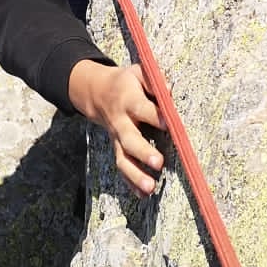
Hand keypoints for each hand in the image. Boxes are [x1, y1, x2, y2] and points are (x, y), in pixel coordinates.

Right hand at [69, 60, 164, 195]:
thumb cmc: (125, 82)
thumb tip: (171, 90)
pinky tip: (142, 194)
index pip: (142, 108)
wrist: (96, 92)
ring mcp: (117, 137)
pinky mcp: (117, 148)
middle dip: (143, 152)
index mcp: (128, 99)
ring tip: (150, 188)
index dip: (155, 116)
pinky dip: (130, 182)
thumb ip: (154, 80)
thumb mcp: (138, 72)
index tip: (169, 124)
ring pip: (123, 158)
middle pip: (130, 139)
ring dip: (136, 175)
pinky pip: (121, 166)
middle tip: (159, 163)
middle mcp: (120, 121)